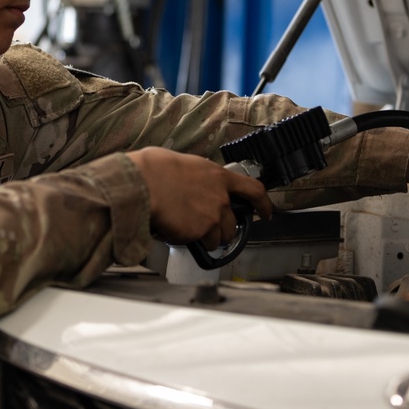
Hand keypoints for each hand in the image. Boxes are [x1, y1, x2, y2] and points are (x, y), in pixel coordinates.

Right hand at [126, 147, 272, 248]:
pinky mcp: (202, 232)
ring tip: (189, 231)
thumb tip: (190, 184)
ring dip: (209, 238)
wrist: (143, 184)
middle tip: (208, 229)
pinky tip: (178, 232)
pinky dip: (192, 242)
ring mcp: (213, 216)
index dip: (263, 204)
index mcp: (218, 176)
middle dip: (223, 230)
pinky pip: (203, 244)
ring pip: (220, 237)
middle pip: (233, 223)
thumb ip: (196, 177)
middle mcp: (221, 197)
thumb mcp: (183, 164)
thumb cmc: (153, 170)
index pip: (253, 190)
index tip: (265, 212)